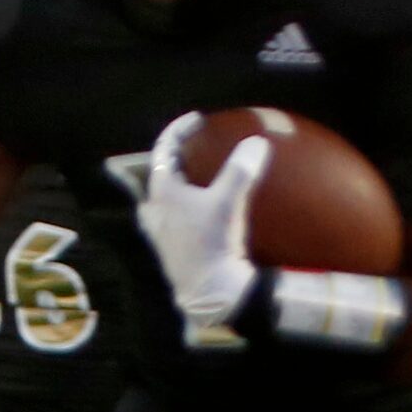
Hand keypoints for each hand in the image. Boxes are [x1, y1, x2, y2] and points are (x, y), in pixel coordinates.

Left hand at [137, 112, 268, 331]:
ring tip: (196, 175)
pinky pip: (172, 215)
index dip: (179, 129)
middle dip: (176, 154)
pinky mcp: (170, 248)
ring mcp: (159, 230)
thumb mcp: (228, 201)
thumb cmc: (213, 243)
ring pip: (163, 195)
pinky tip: (200, 210)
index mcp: (162, 191)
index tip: (197, 120)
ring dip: (178, 181)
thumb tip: (257, 143)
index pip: (164, 148)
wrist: (210, 292)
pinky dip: (184, 203)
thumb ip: (241, 169)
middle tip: (196, 145)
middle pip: (161, 171)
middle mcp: (154, 209)